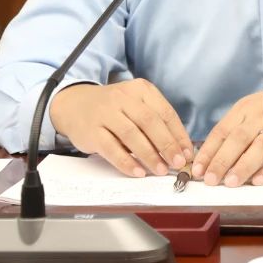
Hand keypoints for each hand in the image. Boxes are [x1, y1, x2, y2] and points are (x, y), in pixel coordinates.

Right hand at [49, 79, 193, 177]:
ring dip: (149, 155)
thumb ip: (155, 122)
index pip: (165, 112)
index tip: (187, 153)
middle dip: (167, 145)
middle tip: (177, 163)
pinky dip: (127, 162)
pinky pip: (112, 149)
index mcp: (140, 90)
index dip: (178, 134)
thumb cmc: (113, 109)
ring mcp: (106, 113)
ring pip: (132, 135)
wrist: (74, 105)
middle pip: (150, 122)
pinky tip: (138, 172)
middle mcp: (123, 97)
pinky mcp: (92, 131)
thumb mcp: (135, 105)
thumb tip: (179, 149)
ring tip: (161, 170)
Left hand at [192, 91, 262, 186]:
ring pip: (258, 146)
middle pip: (237, 138)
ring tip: (231, 182)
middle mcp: (258, 115)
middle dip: (222, 160)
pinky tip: (256, 180)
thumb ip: (231, 132)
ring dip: (243, 166)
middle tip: (211, 179)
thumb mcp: (247, 112)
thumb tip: (209, 160)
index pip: (221, 131)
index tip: (198, 170)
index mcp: (243, 109)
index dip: (208, 152)